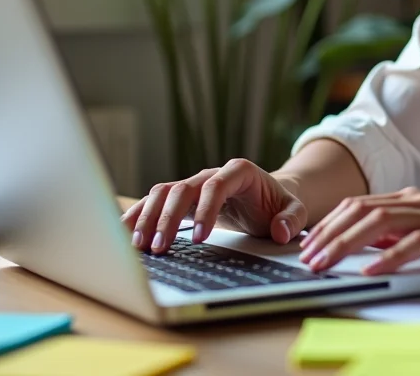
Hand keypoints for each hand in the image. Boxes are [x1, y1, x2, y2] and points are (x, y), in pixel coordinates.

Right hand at [121, 158, 306, 254]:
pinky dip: (139, 215)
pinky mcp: (181, 199)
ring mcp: (193, 185)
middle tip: (160, 247)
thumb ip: (292, 219)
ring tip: (139, 245)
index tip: (201, 238)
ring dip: (148, 217)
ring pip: (164, 193)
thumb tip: (280, 232)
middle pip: (183, 188)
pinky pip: (155, 202)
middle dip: (169, 218)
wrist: (267, 198)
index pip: (217, 185)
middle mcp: (211, 174)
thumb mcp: (294, 211)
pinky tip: (125, 233)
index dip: (206, 209)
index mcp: (239, 172)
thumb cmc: (277, 204)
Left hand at [297, 187, 419, 276]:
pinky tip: (371, 273)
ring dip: (346, 243)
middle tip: (306, 257)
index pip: (361, 205)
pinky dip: (388, 259)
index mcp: (417, 201)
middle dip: (328, 233)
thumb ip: (409, 235)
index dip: (329, 223)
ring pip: (380, 222)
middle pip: (362, 210)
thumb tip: (371, 247)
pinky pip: (415, 244)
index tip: (307, 243)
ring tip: (326, 263)